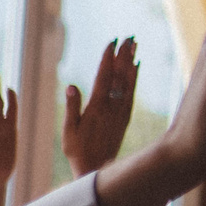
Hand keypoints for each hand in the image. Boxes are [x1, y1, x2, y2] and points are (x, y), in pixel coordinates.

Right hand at [62, 38, 138, 175]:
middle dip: (123, 55)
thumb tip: (72, 86)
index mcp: (96, 108)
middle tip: (128, 37)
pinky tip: (136, 67)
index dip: (107, 59)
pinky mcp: (125, 117)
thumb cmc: (78, 151)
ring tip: (134, 46)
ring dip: (131, 62)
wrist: (96, 168)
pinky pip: (132, 92)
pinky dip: (134, 78)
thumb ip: (72, 107)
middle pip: (118, 76)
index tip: (111, 42)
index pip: (103, 77)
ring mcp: (121, 112)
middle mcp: (111, 107)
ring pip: (128, 82)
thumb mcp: (69, 131)